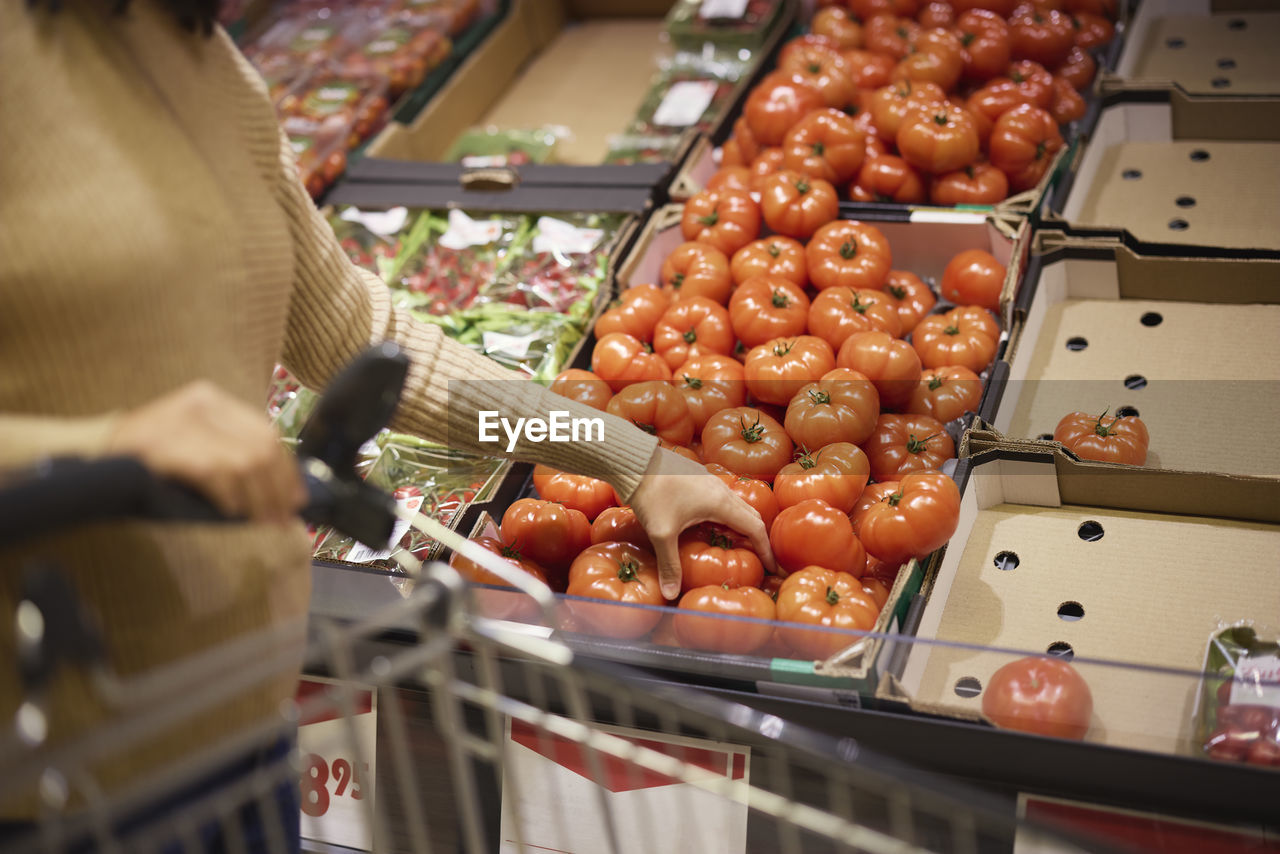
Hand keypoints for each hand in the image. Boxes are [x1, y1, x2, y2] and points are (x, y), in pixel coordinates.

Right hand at [105, 380, 305, 523]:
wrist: (93, 452)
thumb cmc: (151, 457)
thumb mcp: (197, 442)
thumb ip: (233, 453)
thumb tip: (280, 490)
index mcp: (213, 400)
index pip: (267, 433)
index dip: (287, 470)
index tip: (297, 498)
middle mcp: (201, 404)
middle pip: (261, 448)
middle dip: (278, 489)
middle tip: (282, 518)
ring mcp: (181, 422)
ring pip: (243, 462)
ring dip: (258, 499)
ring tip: (262, 521)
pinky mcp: (164, 444)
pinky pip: (214, 473)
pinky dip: (229, 497)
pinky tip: (232, 513)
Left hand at [628, 449, 776, 599]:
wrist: (635, 462)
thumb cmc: (651, 495)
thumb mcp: (661, 534)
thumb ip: (670, 565)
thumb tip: (671, 594)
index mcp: (720, 503)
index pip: (755, 528)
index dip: (766, 549)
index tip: (772, 567)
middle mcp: (721, 490)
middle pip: (750, 515)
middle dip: (756, 539)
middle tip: (757, 559)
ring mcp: (711, 482)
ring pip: (737, 505)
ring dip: (740, 526)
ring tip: (735, 545)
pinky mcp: (699, 478)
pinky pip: (723, 499)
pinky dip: (726, 516)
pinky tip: (710, 527)